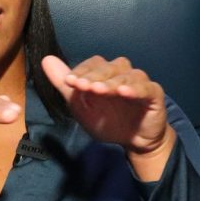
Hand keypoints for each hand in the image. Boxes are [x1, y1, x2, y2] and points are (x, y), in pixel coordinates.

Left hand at [41, 55, 174, 179]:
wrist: (133, 141)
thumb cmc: (108, 120)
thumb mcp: (81, 106)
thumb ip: (64, 84)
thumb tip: (46, 60)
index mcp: (105, 74)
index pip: (93, 64)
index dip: (81, 71)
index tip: (68, 82)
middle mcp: (122, 73)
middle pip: (109, 67)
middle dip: (94, 76)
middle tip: (82, 86)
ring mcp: (139, 82)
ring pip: (126, 75)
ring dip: (111, 82)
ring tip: (98, 90)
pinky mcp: (153, 94)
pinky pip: (146, 88)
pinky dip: (135, 89)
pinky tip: (124, 93)